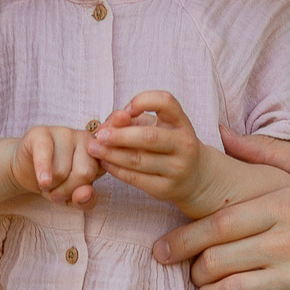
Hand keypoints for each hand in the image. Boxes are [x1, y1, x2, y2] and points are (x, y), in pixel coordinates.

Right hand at [10, 125, 101, 205]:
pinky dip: (43, 171)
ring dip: (50, 186)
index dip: (83, 193)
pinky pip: (44, 153)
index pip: (99, 177)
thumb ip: (86, 200)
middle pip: (84, 173)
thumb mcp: (74, 197)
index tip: (73, 194)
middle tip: (56, 191)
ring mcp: (63, 132)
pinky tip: (43, 181)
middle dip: (67, 190)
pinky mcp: (40, 133)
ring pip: (61, 170)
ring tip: (46, 181)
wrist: (27, 169)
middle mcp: (85, 138)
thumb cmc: (57, 181)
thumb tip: (86, 193)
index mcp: (99, 152)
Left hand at [84, 90, 210, 207]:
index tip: (127, 110)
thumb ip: (134, 119)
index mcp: (182, 123)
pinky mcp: (166, 188)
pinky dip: (116, 170)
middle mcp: (184, 144)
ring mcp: (177, 168)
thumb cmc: (169, 145)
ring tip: (94, 148)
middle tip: (99, 135)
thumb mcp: (159, 126)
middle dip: (120, 135)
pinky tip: (105, 163)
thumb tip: (108, 123)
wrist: (195, 178)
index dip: (142, 101)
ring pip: (138, 160)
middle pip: (149, 137)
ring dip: (111, 154)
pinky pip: (135, 178)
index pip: (166, 102)